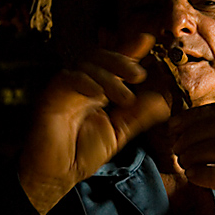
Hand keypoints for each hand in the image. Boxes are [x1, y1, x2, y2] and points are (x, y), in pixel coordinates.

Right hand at [18, 33, 169, 214]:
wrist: (58, 174)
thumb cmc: (83, 153)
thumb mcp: (119, 133)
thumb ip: (138, 115)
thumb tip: (164, 102)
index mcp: (98, 89)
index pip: (113, 64)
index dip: (129, 49)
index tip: (147, 39)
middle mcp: (82, 85)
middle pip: (100, 57)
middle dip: (121, 60)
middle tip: (139, 75)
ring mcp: (66, 88)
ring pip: (87, 65)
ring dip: (109, 77)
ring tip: (126, 99)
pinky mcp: (51, 96)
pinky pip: (67, 78)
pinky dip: (85, 82)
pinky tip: (99, 95)